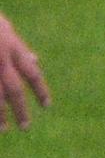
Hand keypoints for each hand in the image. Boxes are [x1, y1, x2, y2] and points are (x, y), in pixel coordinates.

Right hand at [0, 12, 43, 128]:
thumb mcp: (5, 28)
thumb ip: (19, 47)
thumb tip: (35, 61)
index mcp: (11, 47)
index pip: (31, 73)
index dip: (40, 90)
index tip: (47, 106)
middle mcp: (0, 59)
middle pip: (14, 90)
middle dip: (21, 110)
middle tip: (26, 126)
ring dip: (0, 115)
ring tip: (3, 129)